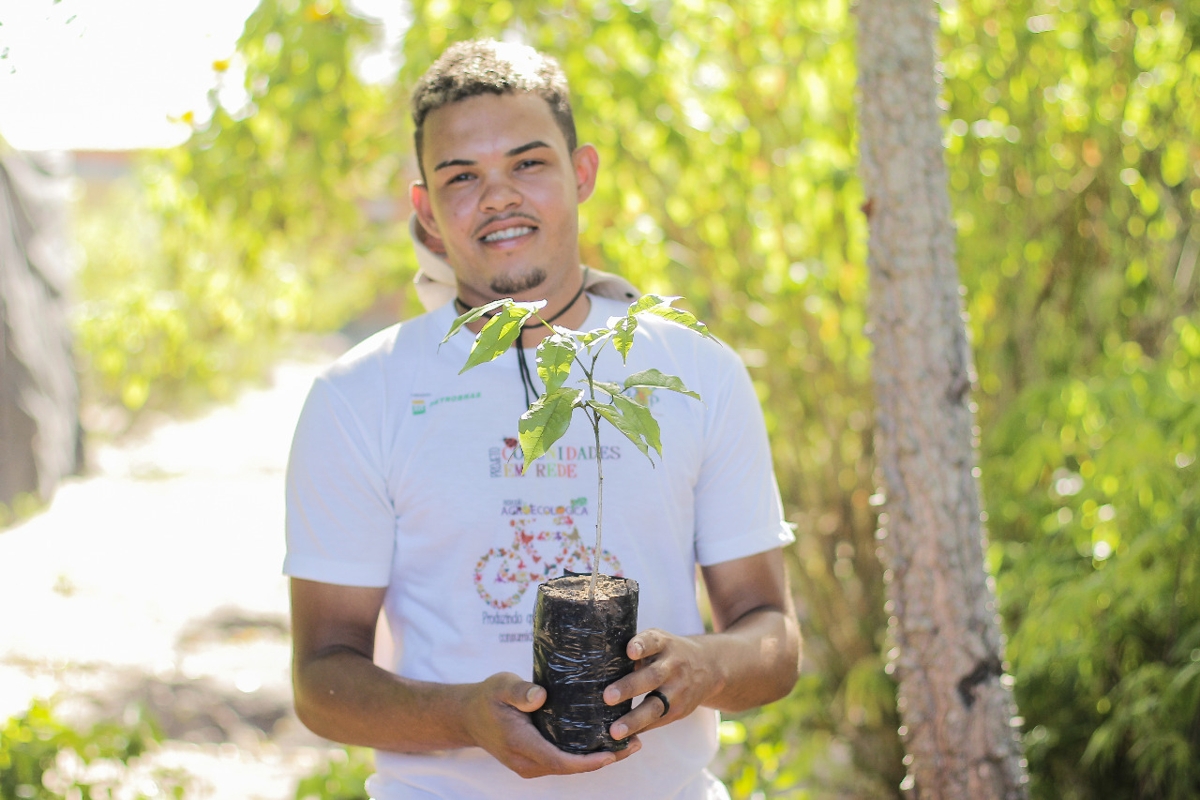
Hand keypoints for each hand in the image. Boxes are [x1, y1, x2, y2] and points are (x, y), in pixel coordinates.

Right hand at [463, 672, 640, 777]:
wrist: (467, 716)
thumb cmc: (486, 697)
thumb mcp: (500, 686)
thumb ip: (519, 691)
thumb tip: (540, 696)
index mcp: (521, 744)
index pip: (560, 760)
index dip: (589, 761)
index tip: (614, 753)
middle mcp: (527, 761)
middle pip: (571, 768)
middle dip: (605, 759)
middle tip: (636, 743)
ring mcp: (530, 765)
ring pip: (569, 767)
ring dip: (599, 759)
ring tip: (629, 743)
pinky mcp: (533, 760)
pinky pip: (563, 762)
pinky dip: (585, 756)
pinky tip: (605, 742)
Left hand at [601, 629, 721, 741]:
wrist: (708, 667)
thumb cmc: (666, 653)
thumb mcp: (657, 642)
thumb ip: (635, 648)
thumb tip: (594, 658)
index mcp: (663, 644)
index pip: (652, 642)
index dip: (641, 646)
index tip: (629, 651)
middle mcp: (673, 666)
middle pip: (651, 677)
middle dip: (629, 687)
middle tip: (607, 697)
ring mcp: (678, 690)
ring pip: (656, 706)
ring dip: (634, 719)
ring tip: (614, 731)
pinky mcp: (679, 710)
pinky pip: (658, 722)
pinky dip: (640, 730)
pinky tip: (622, 739)